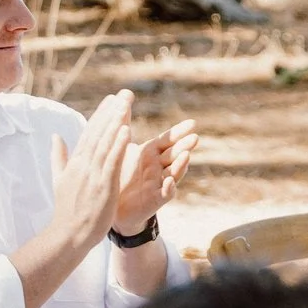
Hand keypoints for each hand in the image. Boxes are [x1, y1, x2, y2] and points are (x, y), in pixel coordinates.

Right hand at [47, 90, 133, 249]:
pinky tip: (126, 130)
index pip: (90, 133)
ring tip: (126, 104)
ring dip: (116, 122)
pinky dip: (118, 144)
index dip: (101, 115)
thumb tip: (55, 136)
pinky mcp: (102, 185)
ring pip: (105, 142)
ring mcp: (92, 174)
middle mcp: (83, 164)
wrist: (68, 234)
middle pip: (98, 133)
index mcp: (76, 162)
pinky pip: (111, 161)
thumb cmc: (67, 209)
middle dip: (112, 112)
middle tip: (124, 93)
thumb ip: (59, 156)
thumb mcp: (59, 179)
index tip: (112, 99)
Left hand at [113, 116, 198, 235]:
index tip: (193, 123)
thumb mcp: (121, 150)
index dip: (180, 132)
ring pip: (174, 172)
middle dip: (185, 146)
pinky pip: (165, 193)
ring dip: (181, 165)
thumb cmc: (120, 174)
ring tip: (186, 156)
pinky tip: (169, 181)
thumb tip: (119, 102)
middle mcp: (159, 167)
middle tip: (195, 137)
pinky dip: (168, 187)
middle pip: (175, 154)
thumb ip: (123, 128)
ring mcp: (160, 182)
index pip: (168, 140)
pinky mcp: (156, 199)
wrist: (113, 205)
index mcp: (151, 153)